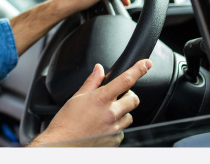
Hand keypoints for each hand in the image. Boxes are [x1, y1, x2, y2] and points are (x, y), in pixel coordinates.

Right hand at [28, 59, 152, 146]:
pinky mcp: (115, 140)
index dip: (138, 70)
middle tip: (116, 98)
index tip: (146, 64)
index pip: (125, 80)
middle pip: (133, 99)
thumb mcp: (76, 97)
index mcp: (101, 99)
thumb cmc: (66, 122)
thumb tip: (98, 70)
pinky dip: (116, 127)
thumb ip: (92, 82)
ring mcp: (114, 128)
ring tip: (105, 115)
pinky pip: (122, 130)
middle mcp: (111, 113)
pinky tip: (102, 127)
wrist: (63, 144)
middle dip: (127, 96)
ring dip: (122, 113)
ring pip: (129, 116)